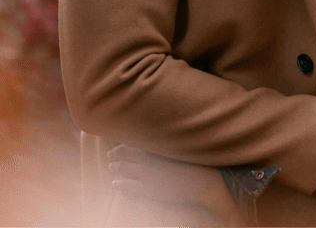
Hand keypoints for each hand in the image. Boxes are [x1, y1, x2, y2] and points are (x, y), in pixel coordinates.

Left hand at [108, 144, 223, 206]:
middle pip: (123, 155)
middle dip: (115, 155)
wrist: (201, 181)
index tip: (116, 143)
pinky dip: (119, 184)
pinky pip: (127, 187)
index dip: (121, 143)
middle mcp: (146, 158)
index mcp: (154, 144)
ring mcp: (145, 174)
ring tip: (112, 167)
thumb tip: (161, 128)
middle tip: (110, 155)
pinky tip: (116, 183)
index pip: (130, 141)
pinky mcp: (147, 190)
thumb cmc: (196, 158)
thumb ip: (167, 135)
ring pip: (123, 170)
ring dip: (116, 168)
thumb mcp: (181, 142)